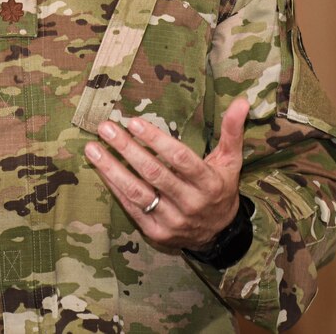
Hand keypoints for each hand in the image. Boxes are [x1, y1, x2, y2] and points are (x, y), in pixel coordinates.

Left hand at [84, 98, 248, 250]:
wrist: (218, 235)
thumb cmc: (220, 188)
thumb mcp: (230, 161)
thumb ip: (232, 130)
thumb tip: (242, 100)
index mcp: (209, 184)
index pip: (179, 159)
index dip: (156, 140)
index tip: (133, 122)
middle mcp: (191, 204)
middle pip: (154, 174)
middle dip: (127, 149)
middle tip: (106, 128)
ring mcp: (173, 221)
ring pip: (138, 193)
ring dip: (112, 168)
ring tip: (93, 147)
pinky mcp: (156, 233)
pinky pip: (131, 208)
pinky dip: (114, 187)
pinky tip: (100, 169)